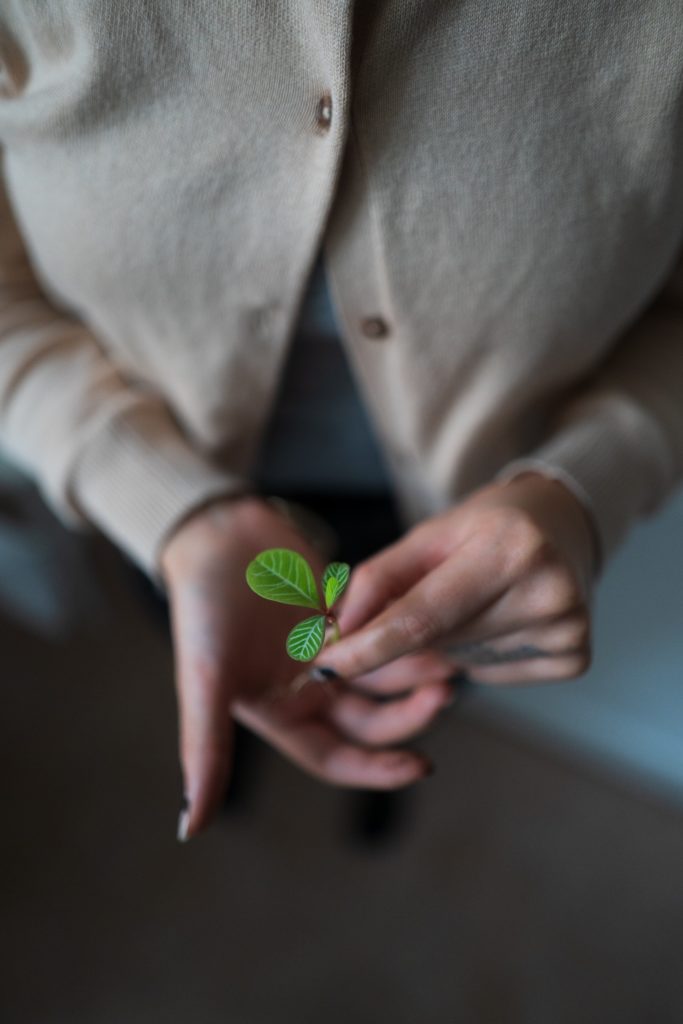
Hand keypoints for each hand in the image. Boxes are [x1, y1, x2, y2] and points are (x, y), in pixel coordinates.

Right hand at [160, 496, 454, 839]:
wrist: (213, 535)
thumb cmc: (203, 611)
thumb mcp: (206, 682)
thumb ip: (204, 752)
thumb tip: (188, 829)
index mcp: (279, 714)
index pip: (338, 758)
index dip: (378, 769)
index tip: (422, 766)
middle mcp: (307, 689)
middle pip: (371, 719)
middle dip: (409, 713)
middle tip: (444, 693)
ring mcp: (327, 650)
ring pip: (383, 674)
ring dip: (415, 672)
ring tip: (450, 662)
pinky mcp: (341, 612)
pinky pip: (383, 629)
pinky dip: (405, 630)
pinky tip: (434, 622)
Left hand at [311, 473, 598, 685]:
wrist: (562, 526)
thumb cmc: (486, 527)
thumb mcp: (428, 537)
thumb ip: (378, 581)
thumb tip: (339, 634)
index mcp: (509, 548)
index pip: (422, 618)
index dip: (367, 647)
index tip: (325, 666)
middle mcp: (547, 590)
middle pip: (438, 642)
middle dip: (409, 634)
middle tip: (432, 593)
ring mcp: (568, 628)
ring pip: (462, 662)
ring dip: (448, 642)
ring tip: (478, 598)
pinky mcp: (575, 656)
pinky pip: (493, 675)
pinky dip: (481, 655)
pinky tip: (502, 618)